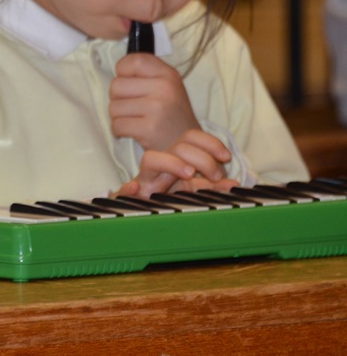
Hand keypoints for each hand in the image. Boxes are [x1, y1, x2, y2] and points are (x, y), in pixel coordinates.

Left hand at [109, 52, 199, 151]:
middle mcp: (164, 88)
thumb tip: (119, 67)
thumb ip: (147, 73)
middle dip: (118, 99)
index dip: (122, 71)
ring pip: (113, 107)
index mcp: (168, 75)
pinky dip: (120, 131)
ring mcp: (157, 108)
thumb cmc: (171, 115)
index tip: (128, 82)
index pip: (134, 61)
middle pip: (116, 85)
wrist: (186, 146)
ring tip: (135, 120)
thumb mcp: (168, 86)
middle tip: (133, 108)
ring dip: (119, 116)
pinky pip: (117, 125)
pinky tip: (133, 131)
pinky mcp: (149, 129)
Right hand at [115, 129, 234, 198]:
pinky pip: (121, 193)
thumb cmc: (176, 200)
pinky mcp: (129, 200)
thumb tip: (233, 184)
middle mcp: (160, 167)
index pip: (190, 137)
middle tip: (214, 176)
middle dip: (201, 158)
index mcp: (175, 160)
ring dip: (173, 164)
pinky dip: (126, 190)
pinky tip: (134, 189)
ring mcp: (144, 182)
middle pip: (178, 146)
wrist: (149, 218)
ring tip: (189, 175)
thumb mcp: (197, 191)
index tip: (225, 156)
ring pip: (152, 159)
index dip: (209, 142)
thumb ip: (212, 186)